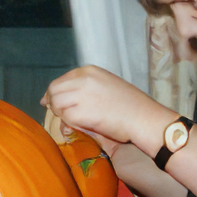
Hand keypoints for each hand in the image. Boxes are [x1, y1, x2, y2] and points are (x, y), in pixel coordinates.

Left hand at [43, 66, 169, 146]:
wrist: (144, 118)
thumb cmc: (129, 105)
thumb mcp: (105, 85)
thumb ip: (83, 87)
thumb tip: (53, 97)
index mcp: (88, 70)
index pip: (60, 80)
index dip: (54, 93)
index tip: (52, 103)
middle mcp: (83, 79)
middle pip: (54, 91)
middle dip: (54, 104)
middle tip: (62, 115)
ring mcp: (82, 95)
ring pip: (56, 104)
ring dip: (61, 114)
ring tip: (73, 121)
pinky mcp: (82, 112)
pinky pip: (65, 118)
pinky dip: (69, 124)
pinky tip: (80, 126)